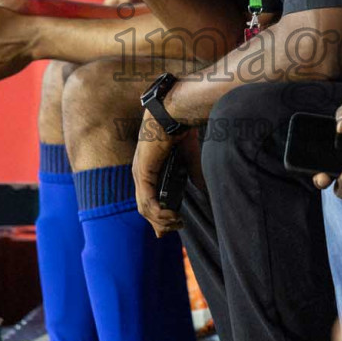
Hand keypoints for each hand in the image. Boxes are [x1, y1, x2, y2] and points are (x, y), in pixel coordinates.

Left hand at [133, 110, 182, 235]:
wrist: (174, 113)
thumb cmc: (180, 129)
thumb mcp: (188, 158)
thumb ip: (192, 175)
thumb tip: (201, 191)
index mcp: (148, 169)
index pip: (147, 200)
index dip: (157, 217)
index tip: (172, 227)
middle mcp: (139, 173)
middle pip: (145, 208)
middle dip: (160, 223)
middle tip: (178, 227)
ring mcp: (139, 173)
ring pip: (145, 208)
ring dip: (162, 221)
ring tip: (178, 223)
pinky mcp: (143, 172)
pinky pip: (148, 201)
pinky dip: (159, 213)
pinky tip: (172, 216)